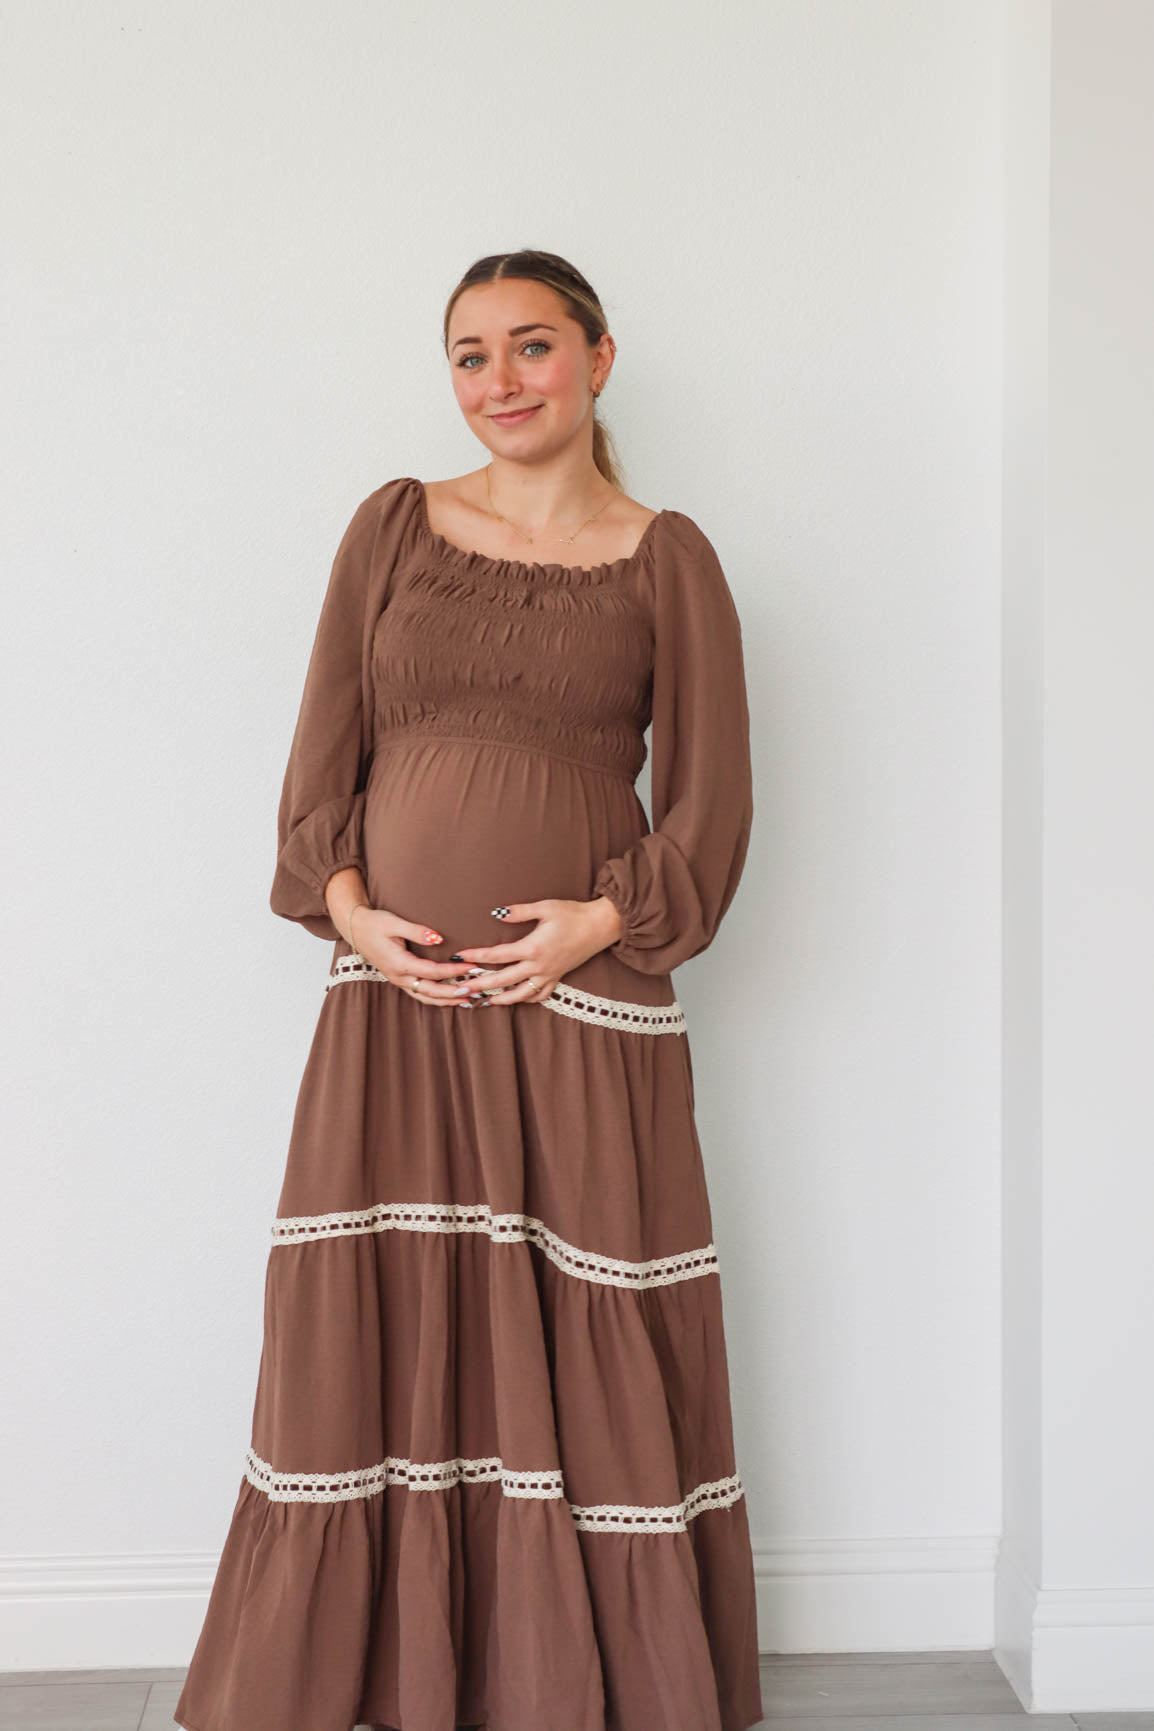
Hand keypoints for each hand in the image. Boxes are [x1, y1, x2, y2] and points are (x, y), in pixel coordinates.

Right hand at [350, 906, 480, 1010]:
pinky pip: (419, 994)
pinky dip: (436, 998)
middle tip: (474, 991)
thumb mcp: (395, 923)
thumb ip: (417, 932)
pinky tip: (449, 998)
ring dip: (446, 1000)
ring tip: (467, 1000)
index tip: (471, 967)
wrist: (355, 928)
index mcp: (399, 963)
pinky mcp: (399, 979)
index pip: (432, 972)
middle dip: (453, 993)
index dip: (453, 971)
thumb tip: (438, 939)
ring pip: (425, 997)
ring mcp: (398, 980)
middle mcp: (399, 976)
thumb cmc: (374, 923)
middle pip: (430, 991)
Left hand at [413, 897, 623, 1008]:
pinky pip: (539, 995)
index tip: (458, 957)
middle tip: (460, 991)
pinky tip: (515, 998)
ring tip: (483, 1001)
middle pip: (503, 980)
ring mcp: (549, 975)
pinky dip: (525, 999)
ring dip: (500, 999)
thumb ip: (518, 912)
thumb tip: (496, 914)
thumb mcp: (545, 907)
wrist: (601, 926)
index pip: (497, 955)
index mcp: (533, 947)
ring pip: (520, 994)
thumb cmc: (573, 914)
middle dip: (480, 986)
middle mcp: (539, 966)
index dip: (476, 956)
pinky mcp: (558, 977)